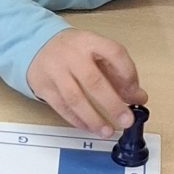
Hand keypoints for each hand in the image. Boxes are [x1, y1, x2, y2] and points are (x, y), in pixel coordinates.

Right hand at [27, 29, 145, 135]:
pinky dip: (77, 120)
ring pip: (75, 98)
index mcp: (90, 42)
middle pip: (94, 81)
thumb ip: (118, 73)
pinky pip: (62, 107)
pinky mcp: (44, 87)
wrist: (36, 45)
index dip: (128, 74)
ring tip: (108, 131)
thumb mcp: (96, 53)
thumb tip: (138, 97)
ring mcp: (55, 71)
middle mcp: (72, 55)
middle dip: (112, 104)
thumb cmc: (74, 51)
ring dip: (93, 118)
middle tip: (126, 120)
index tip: (135, 93)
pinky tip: (89, 127)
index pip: (114, 53)